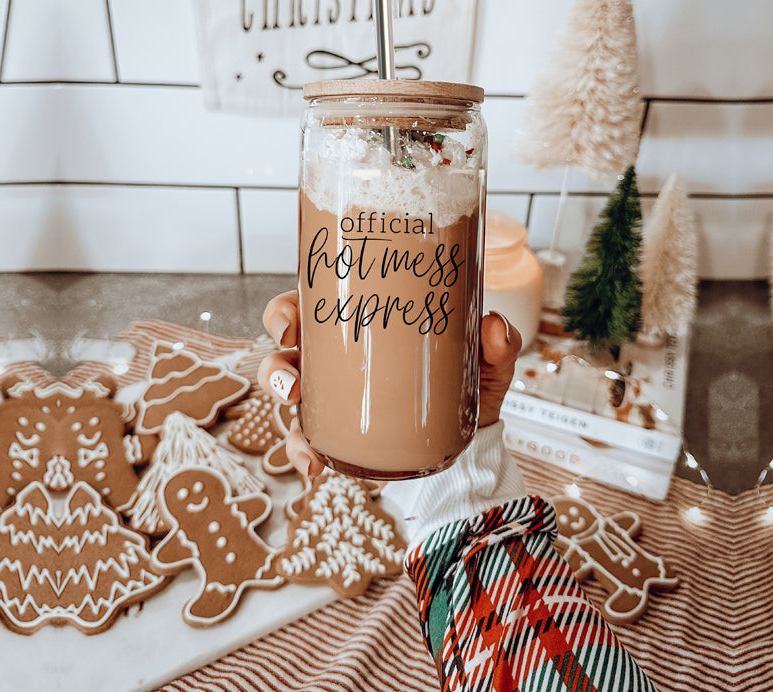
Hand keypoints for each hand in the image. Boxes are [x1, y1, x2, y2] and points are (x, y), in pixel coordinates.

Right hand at [258, 291, 521, 478]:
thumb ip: (497, 343)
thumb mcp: (484, 362)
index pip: (312, 306)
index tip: (291, 320)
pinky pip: (305, 443)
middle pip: (285, 347)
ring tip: (293, 401)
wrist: (469, 444)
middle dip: (275, 351)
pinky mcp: (338, 438)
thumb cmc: (464, 384)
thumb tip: (494, 325)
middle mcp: (336, 361)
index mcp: (360, 328)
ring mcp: (332, 401)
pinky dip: (301, 452)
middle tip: (288, 351)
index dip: (287, 309)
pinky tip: (313, 465)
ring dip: (277, 392)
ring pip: (284, 390)